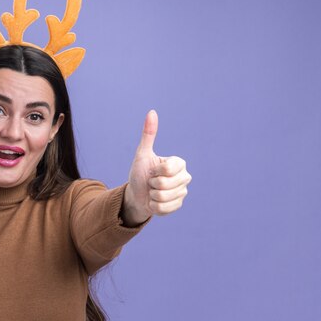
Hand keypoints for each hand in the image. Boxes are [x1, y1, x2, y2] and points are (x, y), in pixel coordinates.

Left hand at [122, 110, 191, 225]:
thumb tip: (151, 112)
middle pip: (165, 184)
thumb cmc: (140, 173)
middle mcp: (185, 177)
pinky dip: (154, 206)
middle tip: (151, 182)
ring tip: (152, 192)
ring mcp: (182, 192)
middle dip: (152, 184)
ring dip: (152, 196)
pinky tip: (154, 202)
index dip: (155, 171)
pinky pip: (163, 208)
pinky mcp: (178, 206)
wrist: (136, 194)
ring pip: (163, 197)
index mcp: (179, 163)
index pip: (168, 169)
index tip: (152, 170)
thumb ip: (148, 135)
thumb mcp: (142, 154)